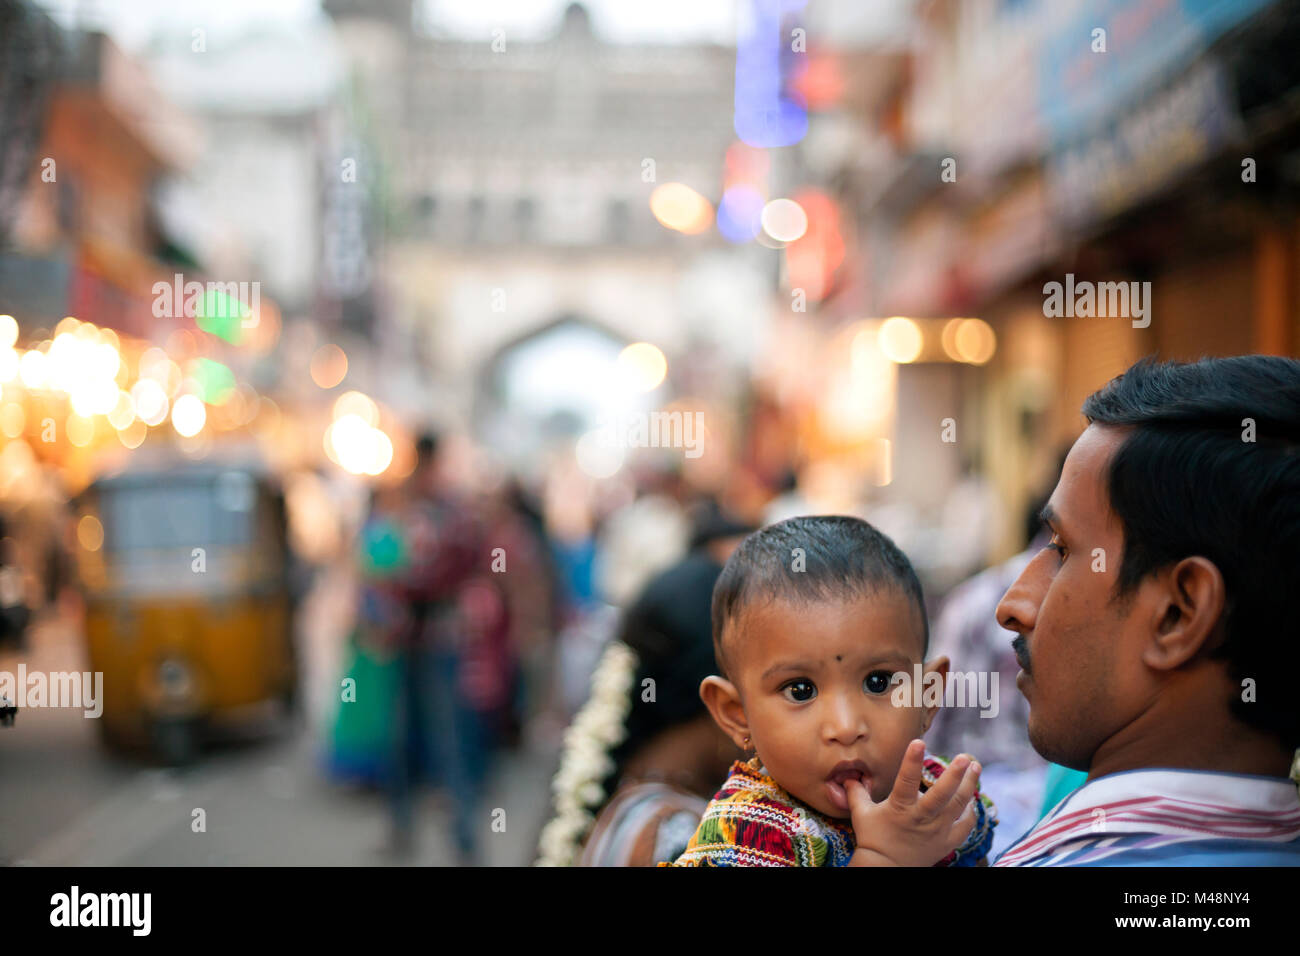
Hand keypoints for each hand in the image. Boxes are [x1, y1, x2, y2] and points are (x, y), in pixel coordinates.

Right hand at [845, 739, 979, 866]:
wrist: (885, 869)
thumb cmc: (872, 839)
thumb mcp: (861, 813)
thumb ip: (857, 792)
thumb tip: (848, 775)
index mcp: (900, 807)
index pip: (906, 780)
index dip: (912, 760)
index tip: (919, 741)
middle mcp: (921, 818)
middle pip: (942, 795)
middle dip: (955, 775)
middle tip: (965, 758)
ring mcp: (937, 831)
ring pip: (958, 807)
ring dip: (968, 785)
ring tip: (976, 767)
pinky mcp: (946, 843)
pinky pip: (965, 827)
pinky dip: (970, 813)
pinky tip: (970, 800)